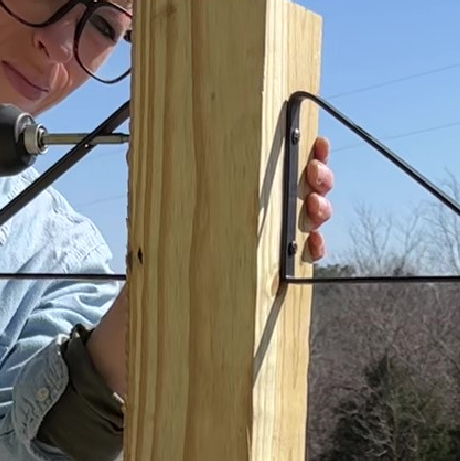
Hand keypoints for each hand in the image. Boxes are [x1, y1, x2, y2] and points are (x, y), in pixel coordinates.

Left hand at [87, 135, 335, 400]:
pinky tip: (312, 249)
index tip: (314, 145)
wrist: (143, 324)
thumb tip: (140, 136)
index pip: (272, 165)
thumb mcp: (149, 214)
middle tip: (313, 179)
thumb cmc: (149, 265)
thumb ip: (149, 173)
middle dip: (317, 179)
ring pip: (305, 223)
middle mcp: (253, 219)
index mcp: (233, 194)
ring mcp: (263, 251)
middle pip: (298, 190)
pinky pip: (299, 264)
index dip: (300, 151)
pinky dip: (312, 252)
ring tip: (313, 212)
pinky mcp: (266, 284)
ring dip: (319, 213)